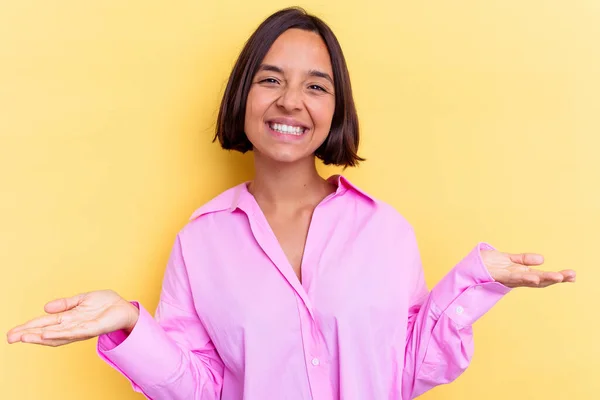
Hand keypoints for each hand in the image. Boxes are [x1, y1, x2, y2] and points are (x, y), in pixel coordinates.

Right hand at [6, 290, 138, 346]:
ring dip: (41, 336)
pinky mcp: (92, 328)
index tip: (13, 332)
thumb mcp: (82, 300)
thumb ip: (65, 304)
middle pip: (47, 332)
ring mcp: (81, 329)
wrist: (124, 307)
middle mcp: (72, 326)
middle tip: (11, 338)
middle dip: (29, 335)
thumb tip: (45, 307)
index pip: (45, 324)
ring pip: (57, 335)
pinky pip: (74, 332)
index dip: (29, 327)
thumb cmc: (105, 304)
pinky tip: (48, 334)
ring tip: (25, 337)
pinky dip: (60, 333)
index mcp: (68, 318)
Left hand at [482, 250, 575, 287]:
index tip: (572, 275)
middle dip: (555, 278)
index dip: (556, 277)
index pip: (541, 277)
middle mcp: (516, 279)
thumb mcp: (508, 259)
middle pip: (538, 280)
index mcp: (520, 274)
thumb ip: (524, 260)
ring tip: (558, 277)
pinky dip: (523, 277)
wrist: (466, 267)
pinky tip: (534, 276)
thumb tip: (542, 259)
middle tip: (572, 276)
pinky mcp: (497, 276)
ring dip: (542, 279)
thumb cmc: (487, 263)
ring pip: (528, 280)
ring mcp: (507, 278)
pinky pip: (512, 277)